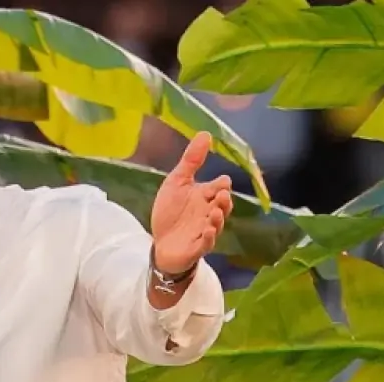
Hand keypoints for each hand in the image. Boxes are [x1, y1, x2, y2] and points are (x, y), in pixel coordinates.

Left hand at [150, 132, 234, 274]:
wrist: (160, 241)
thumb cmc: (170, 211)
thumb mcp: (177, 182)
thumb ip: (191, 160)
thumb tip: (206, 133)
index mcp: (205, 195)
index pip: (219, 187)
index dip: (221, 185)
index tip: (222, 181)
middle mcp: (209, 212)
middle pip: (223, 205)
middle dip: (223, 201)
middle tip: (221, 194)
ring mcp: (205, 230)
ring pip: (217, 224)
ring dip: (218, 218)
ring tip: (215, 212)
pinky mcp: (198, 246)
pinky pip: (207, 243)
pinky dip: (210, 237)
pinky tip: (208, 231)